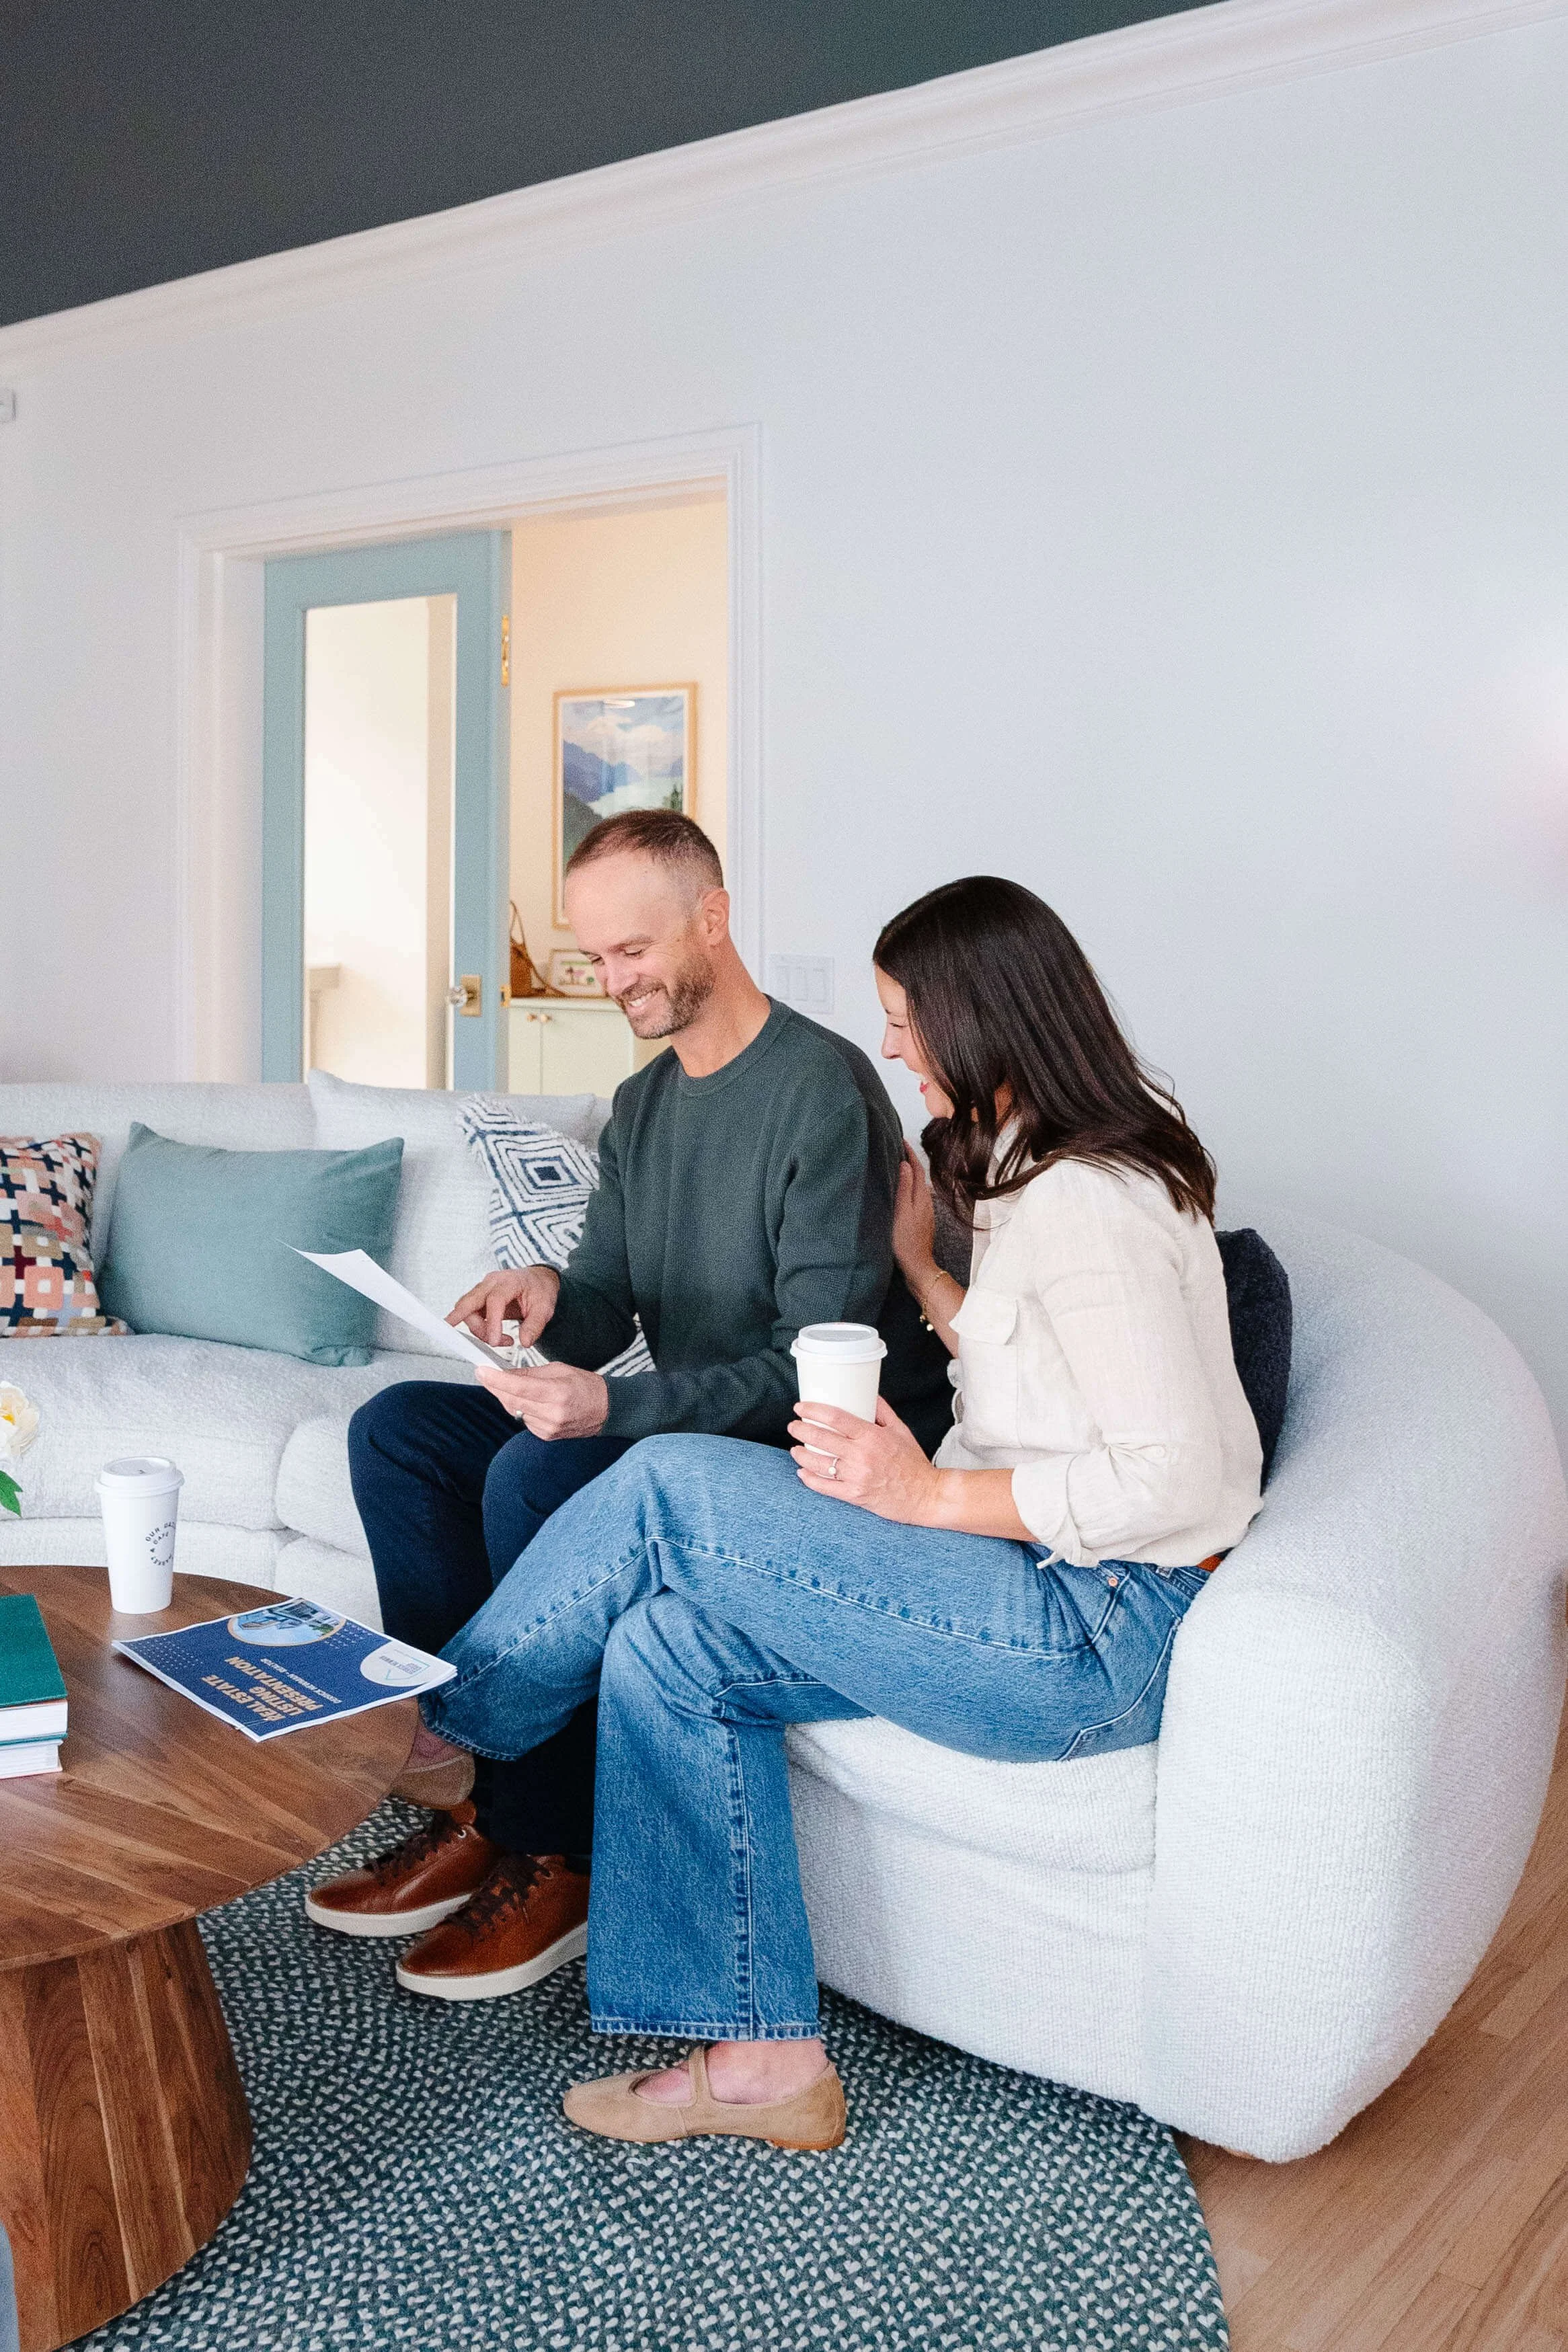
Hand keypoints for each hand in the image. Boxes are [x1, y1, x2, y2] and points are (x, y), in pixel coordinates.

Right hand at [449, 1265, 559, 1348]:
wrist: (537, 1281)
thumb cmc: (539, 1290)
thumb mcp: (544, 1308)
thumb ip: (534, 1326)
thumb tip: (525, 1341)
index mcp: (510, 1281)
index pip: (494, 1300)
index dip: (491, 1322)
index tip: (494, 1341)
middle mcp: (492, 1282)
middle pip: (470, 1300)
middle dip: (461, 1317)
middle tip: (458, 1333)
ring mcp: (483, 1289)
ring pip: (467, 1309)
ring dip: (478, 1329)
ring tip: (498, 1340)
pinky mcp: (480, 1298)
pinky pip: (470, 1313)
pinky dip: (477, 1327)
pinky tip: (491, 1335)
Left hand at [476, 1362, 609, 1439]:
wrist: (607, 1410)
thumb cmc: (586, 1386)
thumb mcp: (560, 1370)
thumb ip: (530, 1373)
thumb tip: (505, 1373)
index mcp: (557, 1392)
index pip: (519, 1387)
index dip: (496, 1379)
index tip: (481, 1370)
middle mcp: (552, 1413)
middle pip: (511, 1400)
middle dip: (495, 1386)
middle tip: (484, 1374)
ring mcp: (549, 1427)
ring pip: (514, 1411)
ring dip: (507, 1397)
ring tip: (506, 1384)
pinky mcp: (546, 1435)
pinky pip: (523, 1420)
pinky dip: (519, 1408)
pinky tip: (525, 1400)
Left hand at [789, 1395, 941, 1524]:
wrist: (925, 1495)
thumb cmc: (913, 1462)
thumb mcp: (901, 1430)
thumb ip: (883, 1411)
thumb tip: (869, 1393)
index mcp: (872, 1436)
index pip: (835, 1417)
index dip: (813, 1410)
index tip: (800, 1407)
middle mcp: (861, 1455)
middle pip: (821, 1438)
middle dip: (801, 1430)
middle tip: (793, 1426)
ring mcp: (857, 1476)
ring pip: (819, 1463)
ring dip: (801, 1455)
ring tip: (795, 1449)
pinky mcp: (855, 1495)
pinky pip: (825, 1487)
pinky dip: (810, 1480)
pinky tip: (802, 1472)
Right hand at [893, 1143, 938, 1296]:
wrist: (917, 1265)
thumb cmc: (906, 1241)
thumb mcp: (902, 1212)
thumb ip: (904, 1188)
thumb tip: (905, 1164)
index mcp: (921, 1197)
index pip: (916, 1168)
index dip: (910, 1153)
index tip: (901, 1139)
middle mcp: (926, 1202)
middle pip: (919, 1175)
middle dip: (910, 1160)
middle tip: (897, 1147)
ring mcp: (925, 1211)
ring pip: (917, 1185)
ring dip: (910, 1173)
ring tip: (898, 1164)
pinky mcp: (921, 1219)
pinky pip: (915, 1196)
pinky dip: (909, 1186)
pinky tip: (902, 1189)